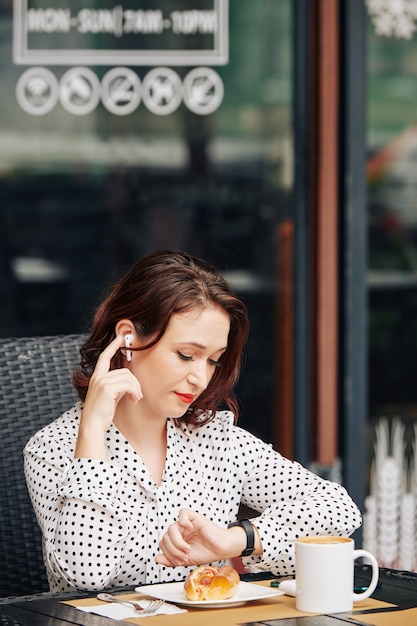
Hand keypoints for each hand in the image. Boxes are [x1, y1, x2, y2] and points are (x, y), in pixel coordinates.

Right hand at [75, 335, 141, 458]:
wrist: (92, 426)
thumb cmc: (101, 414)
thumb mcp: (110, 396)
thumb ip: (117, 385)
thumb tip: (130, 381)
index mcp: (97, 377)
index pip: (105, 357)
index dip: (113, 346)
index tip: (121, 337)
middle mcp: (98, 377)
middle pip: (125, 371)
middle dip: (135, 383)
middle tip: (137, 395)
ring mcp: (101, 381)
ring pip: (129, 377)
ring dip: (136, 389)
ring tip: (136, 399)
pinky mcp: (106, 388)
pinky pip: (128, 384)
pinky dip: (135, 392)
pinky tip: (134, 400)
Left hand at [156, 509, 241, 566]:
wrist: (222, 549)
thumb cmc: (208, 552)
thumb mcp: (187, 560)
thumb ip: (171, 560)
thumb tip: (157, 559)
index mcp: (178, 539)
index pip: (163, 543)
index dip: (168, 554)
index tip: (179, 561)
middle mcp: (181, 531)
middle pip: (165, 536)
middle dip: (173, 550)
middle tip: (184, 556)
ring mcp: (187, 524)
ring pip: (171, 528)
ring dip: (177, 542)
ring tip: (187, 549)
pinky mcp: (195, 517)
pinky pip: (183, 513)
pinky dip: (183, 522)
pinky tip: (190, 530)